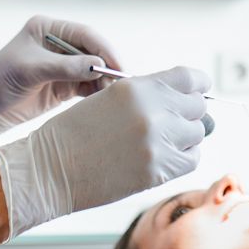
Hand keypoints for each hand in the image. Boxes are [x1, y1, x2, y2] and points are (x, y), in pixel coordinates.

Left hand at [0, 15, 120, 137]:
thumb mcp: (31, 70)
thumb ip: (65, 67)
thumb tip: (98, 66)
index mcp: (48, 29)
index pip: (85, 35)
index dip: (103, 49)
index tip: (116, 65)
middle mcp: (58, 45)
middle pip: (93, 52)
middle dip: (108, 66)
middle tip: (122, 83)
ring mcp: (61, 66)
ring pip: (92, 70)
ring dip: (104, 81)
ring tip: (115, 95)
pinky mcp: (62, 86)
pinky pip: (86, 87)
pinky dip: (96, 93)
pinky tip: (104, 101)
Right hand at [0, 66, 209, 237]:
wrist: (50, 170)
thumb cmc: (74, 133)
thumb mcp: (110, 98)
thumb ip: (147, 94)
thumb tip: (184, 98)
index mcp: (138, 88)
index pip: (190, 78)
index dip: (198, 85)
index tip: (198, 91)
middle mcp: (153, 111)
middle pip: (198, 106)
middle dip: (187, 112)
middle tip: (169, 121)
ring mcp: (158, 142)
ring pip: (197, 133)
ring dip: (184, 137)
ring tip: (158, 142)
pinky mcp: (159, 170)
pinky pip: (192, 159)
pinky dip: (182, 158)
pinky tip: (160, 157)